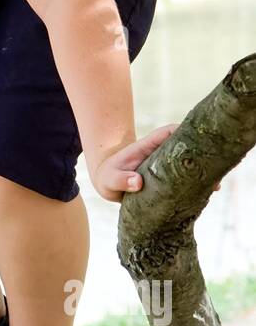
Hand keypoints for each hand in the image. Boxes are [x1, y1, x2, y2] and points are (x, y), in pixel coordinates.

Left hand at [91, 123, 222, 202]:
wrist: (109, 181)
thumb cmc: (108, 176)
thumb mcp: (110, 179)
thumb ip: (120, 180)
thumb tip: (137, 182)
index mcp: (148, 147)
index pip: (169, 132)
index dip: (183, 131)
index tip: (197, 139)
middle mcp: (161, 153)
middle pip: (185, 146)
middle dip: (201, 153)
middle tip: (215, 167)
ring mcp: (167, 166)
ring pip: (189, 163)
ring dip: (203, 172)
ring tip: (215, 186)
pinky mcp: (169, 179)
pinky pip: (186, 178)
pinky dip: (197, 185)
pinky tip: (207, 193)